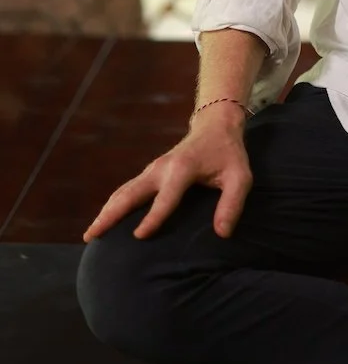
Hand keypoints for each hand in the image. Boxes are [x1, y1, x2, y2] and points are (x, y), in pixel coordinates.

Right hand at [82, 118, 252, 241]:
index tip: (139, 236)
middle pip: (130, 193)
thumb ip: (232, 204)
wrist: (215, 127)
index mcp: (183, 169)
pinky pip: (127, 191)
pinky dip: (113, 206)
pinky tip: (105, 221)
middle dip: (110, 214)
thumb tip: (223, 234)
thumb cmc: (229, 154)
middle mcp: (161, 168)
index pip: (167, 197)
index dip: (154, 216)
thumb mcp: (240, 177)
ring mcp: (152, 170)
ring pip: (123, 192)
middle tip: (91, 236)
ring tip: (90, 235)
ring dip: (106, 212)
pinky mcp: (150, 173)